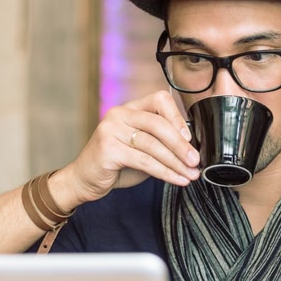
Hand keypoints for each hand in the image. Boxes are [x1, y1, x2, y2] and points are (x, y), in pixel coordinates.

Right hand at [60, 90, 200, 206]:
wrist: (85, 180)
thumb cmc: (117, 164)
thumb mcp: (143, 148)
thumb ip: (162, 142)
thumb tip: (192, 148)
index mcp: (130, 108)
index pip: (159, 99)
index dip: (177, 117)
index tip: (190, 138)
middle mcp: (119, 114)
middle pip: (158, 124)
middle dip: (181, 145)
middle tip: (196, 160)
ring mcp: (111, 130)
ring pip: (153, 145)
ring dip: (176, 162)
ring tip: (191, 174)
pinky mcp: (108, 149)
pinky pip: (144, 161)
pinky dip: (165, 172)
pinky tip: (177, 179)